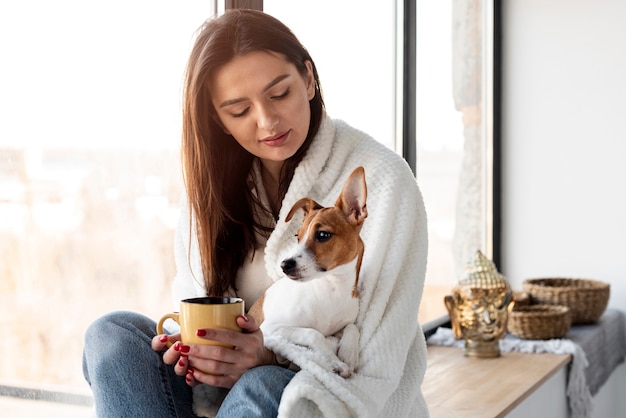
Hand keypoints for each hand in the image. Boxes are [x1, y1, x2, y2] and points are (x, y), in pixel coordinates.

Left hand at [156, 315, 276, 388]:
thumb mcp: (255, 329)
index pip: (230, 336)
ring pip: (215, 368)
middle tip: (184, 345)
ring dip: (198, 362)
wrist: (263, 364)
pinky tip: (192, 371)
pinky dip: (203, 378)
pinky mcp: (234, 382)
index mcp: (251, 343)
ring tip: (185, 356)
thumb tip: (239, 317)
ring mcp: (240, 372)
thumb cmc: (254, 343)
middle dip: (199, 350)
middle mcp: (246, 358)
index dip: (214, 334)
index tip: (197, 331)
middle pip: (219, 353)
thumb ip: (249, 321)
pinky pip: (216, 382)